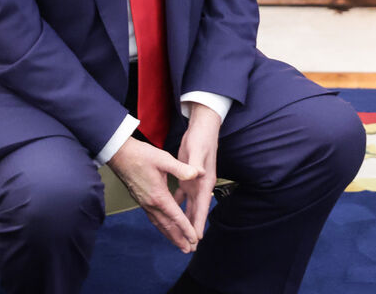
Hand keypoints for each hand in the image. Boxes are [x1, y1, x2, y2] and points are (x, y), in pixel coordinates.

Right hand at [108, 136, 201, 252]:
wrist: (119, 154)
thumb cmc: (141, 155)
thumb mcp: (164, 158)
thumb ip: (181, 168)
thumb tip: (197, 173)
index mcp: (158, 196)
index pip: (175, 216)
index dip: (186, 228)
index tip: (194, 239)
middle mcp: (150, 203)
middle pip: (166, 226)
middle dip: (178, 238)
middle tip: (189, 250)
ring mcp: (144, 203)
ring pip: (159, 224)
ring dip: (170, 235)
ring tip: (179, 244)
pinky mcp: (141, 200)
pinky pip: (153, 218)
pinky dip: (162, 226)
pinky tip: (165, 227)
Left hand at [174, 102, 220, 240]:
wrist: (203, 127)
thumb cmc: (202, 138)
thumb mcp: (197, 150)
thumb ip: (195, 164)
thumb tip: (196, 174)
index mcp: (204, 181)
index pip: (202, 206)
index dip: (198, 222)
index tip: (196, 239)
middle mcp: (201, 185)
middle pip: (196, 211)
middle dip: (192, 229)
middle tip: (188, 247)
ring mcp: (194, 182)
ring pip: (188, 206)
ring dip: (185, 220)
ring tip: (181, 236)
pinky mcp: (187, 178)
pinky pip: (181, 196)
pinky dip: (177, 206)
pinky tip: (171, 214)